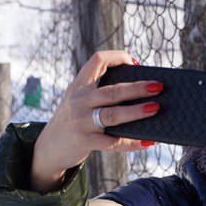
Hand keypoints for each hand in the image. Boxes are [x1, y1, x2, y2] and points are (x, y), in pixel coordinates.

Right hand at [30, 50, 162, 192]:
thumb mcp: (79, 99)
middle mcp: (79, 101)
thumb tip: (141, 91)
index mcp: (79, 85)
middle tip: (158, 86)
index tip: (135, 63)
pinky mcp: (84, 141)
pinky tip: (147, 142)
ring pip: (112, 115)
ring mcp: (80, 122)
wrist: (48, 148)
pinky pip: (112, 142)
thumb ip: (100, 92)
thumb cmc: (74, 120)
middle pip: (112, 91)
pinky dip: (131, 143)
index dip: (118, 57)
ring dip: (136, 112)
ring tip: (155, 108)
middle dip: (137, 88)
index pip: (97, 60)